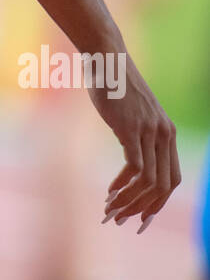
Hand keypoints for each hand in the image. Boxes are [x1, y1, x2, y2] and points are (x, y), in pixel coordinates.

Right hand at [87, 49, 180, 229]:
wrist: (107, 59)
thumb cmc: (115, 86)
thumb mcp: (134, 114)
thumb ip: (139, 136)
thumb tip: (131, 160)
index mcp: (168, 133)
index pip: (172, 180)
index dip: (158, 203)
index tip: (140, 218)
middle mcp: (164, 134)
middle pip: (164, 186)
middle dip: (143, 209)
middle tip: (122, 221)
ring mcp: (149, 132)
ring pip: (149, 182)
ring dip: (129, 202)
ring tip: (110, 211)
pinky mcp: (131, 129)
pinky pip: (134, 169)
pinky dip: (123, 187)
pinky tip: (109, 193)